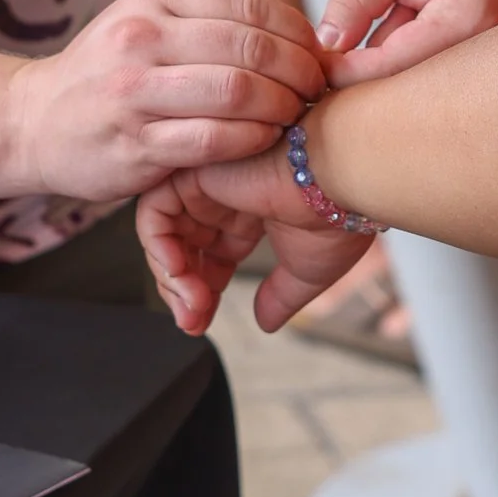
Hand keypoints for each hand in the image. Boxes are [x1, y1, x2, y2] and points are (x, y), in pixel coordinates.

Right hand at [1, 0, 322, 203]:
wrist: (32, 121)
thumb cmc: (107, 74)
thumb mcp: (147, 25)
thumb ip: (210, 22)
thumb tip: (296, 30)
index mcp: (153, 0)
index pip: (249, 5)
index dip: (296, 31)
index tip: (315, 54)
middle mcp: (141, 38)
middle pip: (251, 48)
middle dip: (299, 71)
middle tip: (315, 90)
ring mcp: (134, 93)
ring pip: (237, 91)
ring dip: (281, 107)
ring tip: (294, 117)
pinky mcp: (135, 144)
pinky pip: (214, 139)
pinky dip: (252, 140)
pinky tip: (263, 140)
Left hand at [136, 149, 372, 336]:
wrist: (343, 178)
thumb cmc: (337, 213)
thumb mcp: (306, 268)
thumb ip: (280, 295)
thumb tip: (266, 323)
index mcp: (255, 208)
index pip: (213, 251)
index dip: (205, 289)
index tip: (203, 320)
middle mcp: (228, 192)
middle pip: (185, 245)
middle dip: (183, 289)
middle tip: (193, 321)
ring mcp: (208, 181)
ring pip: (165, 234)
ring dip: (172, 277)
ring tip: (193, 306)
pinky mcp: (192, 173)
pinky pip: (153, 215)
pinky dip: (159, 250)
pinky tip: (181, 276)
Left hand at [314, 0, 497, 77]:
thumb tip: (327, 44)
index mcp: (468, 19)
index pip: (392, 65)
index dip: (344, 69)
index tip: (312, 61)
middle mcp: (485, 49)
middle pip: (405, 80)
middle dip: (365, 65)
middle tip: (340, 34)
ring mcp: (485, 56)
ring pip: (413, 72)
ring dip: (387, 49)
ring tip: (396, 2)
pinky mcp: (477, 55)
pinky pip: (427, 61)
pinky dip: (405, 44)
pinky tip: (409, 11)